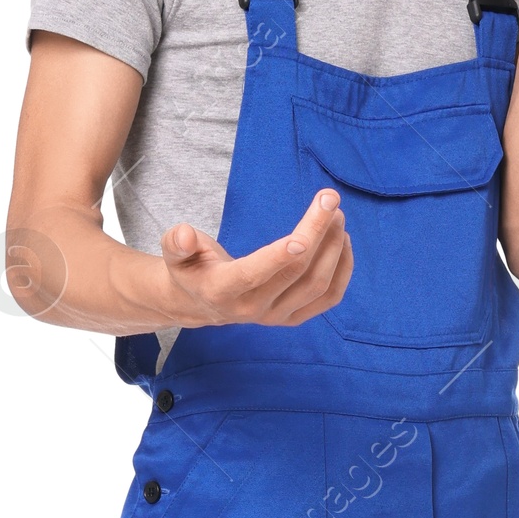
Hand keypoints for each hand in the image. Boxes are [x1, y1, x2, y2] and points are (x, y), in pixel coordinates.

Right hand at [159, 188, 351, 327]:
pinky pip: (328, 297)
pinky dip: (342, 269)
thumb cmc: (192, 267)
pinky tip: (343, 241)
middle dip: (317, 232)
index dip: (280, 255)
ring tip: (336, 215)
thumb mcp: (175, 253)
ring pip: (317, 284)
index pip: (255, 273)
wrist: (202, 302)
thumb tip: (184, 234)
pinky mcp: (293, 318)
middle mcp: (252, 309)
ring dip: (333, 248)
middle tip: (330, 199)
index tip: (305, 232)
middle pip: (295, 272)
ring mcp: (276, 317)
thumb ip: (176, 243)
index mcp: (222, 290)